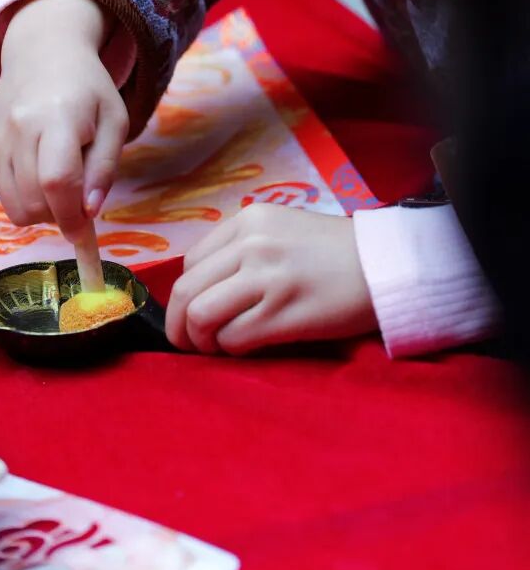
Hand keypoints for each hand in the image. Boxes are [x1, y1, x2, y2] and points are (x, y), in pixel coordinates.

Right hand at [0, 0, 128, 242]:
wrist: (42, 54)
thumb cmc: (88, 90)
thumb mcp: (114, 122)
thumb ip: (104, 169)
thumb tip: (88, 212)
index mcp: (59, 117)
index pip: (57, 181)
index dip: (70, 216)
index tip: (83, 232)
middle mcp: (21, 127)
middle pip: (34, 200)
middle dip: (59, 215)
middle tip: (77, 199)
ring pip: (15, 206)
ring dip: (41, 211)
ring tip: (59, 185)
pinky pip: (3, 195)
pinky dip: (24, 199)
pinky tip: (39, 175)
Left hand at [165, 204, 377, 354]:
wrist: (390, 265)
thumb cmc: (335, 253)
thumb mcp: (281, 229)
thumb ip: (241, 249)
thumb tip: (199, 290)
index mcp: (248, 220)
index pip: (190, 262)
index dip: (186, 294)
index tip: (195, 310)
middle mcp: (252, 244)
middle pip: (186, 291)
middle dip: (179, 325)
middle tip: (189, 342)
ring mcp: (268, 277)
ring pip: (201, 316)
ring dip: (201, 340)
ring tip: (215, 347)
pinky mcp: (286, 312)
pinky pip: (234, 338)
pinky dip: (231, 349)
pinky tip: (245, 347)